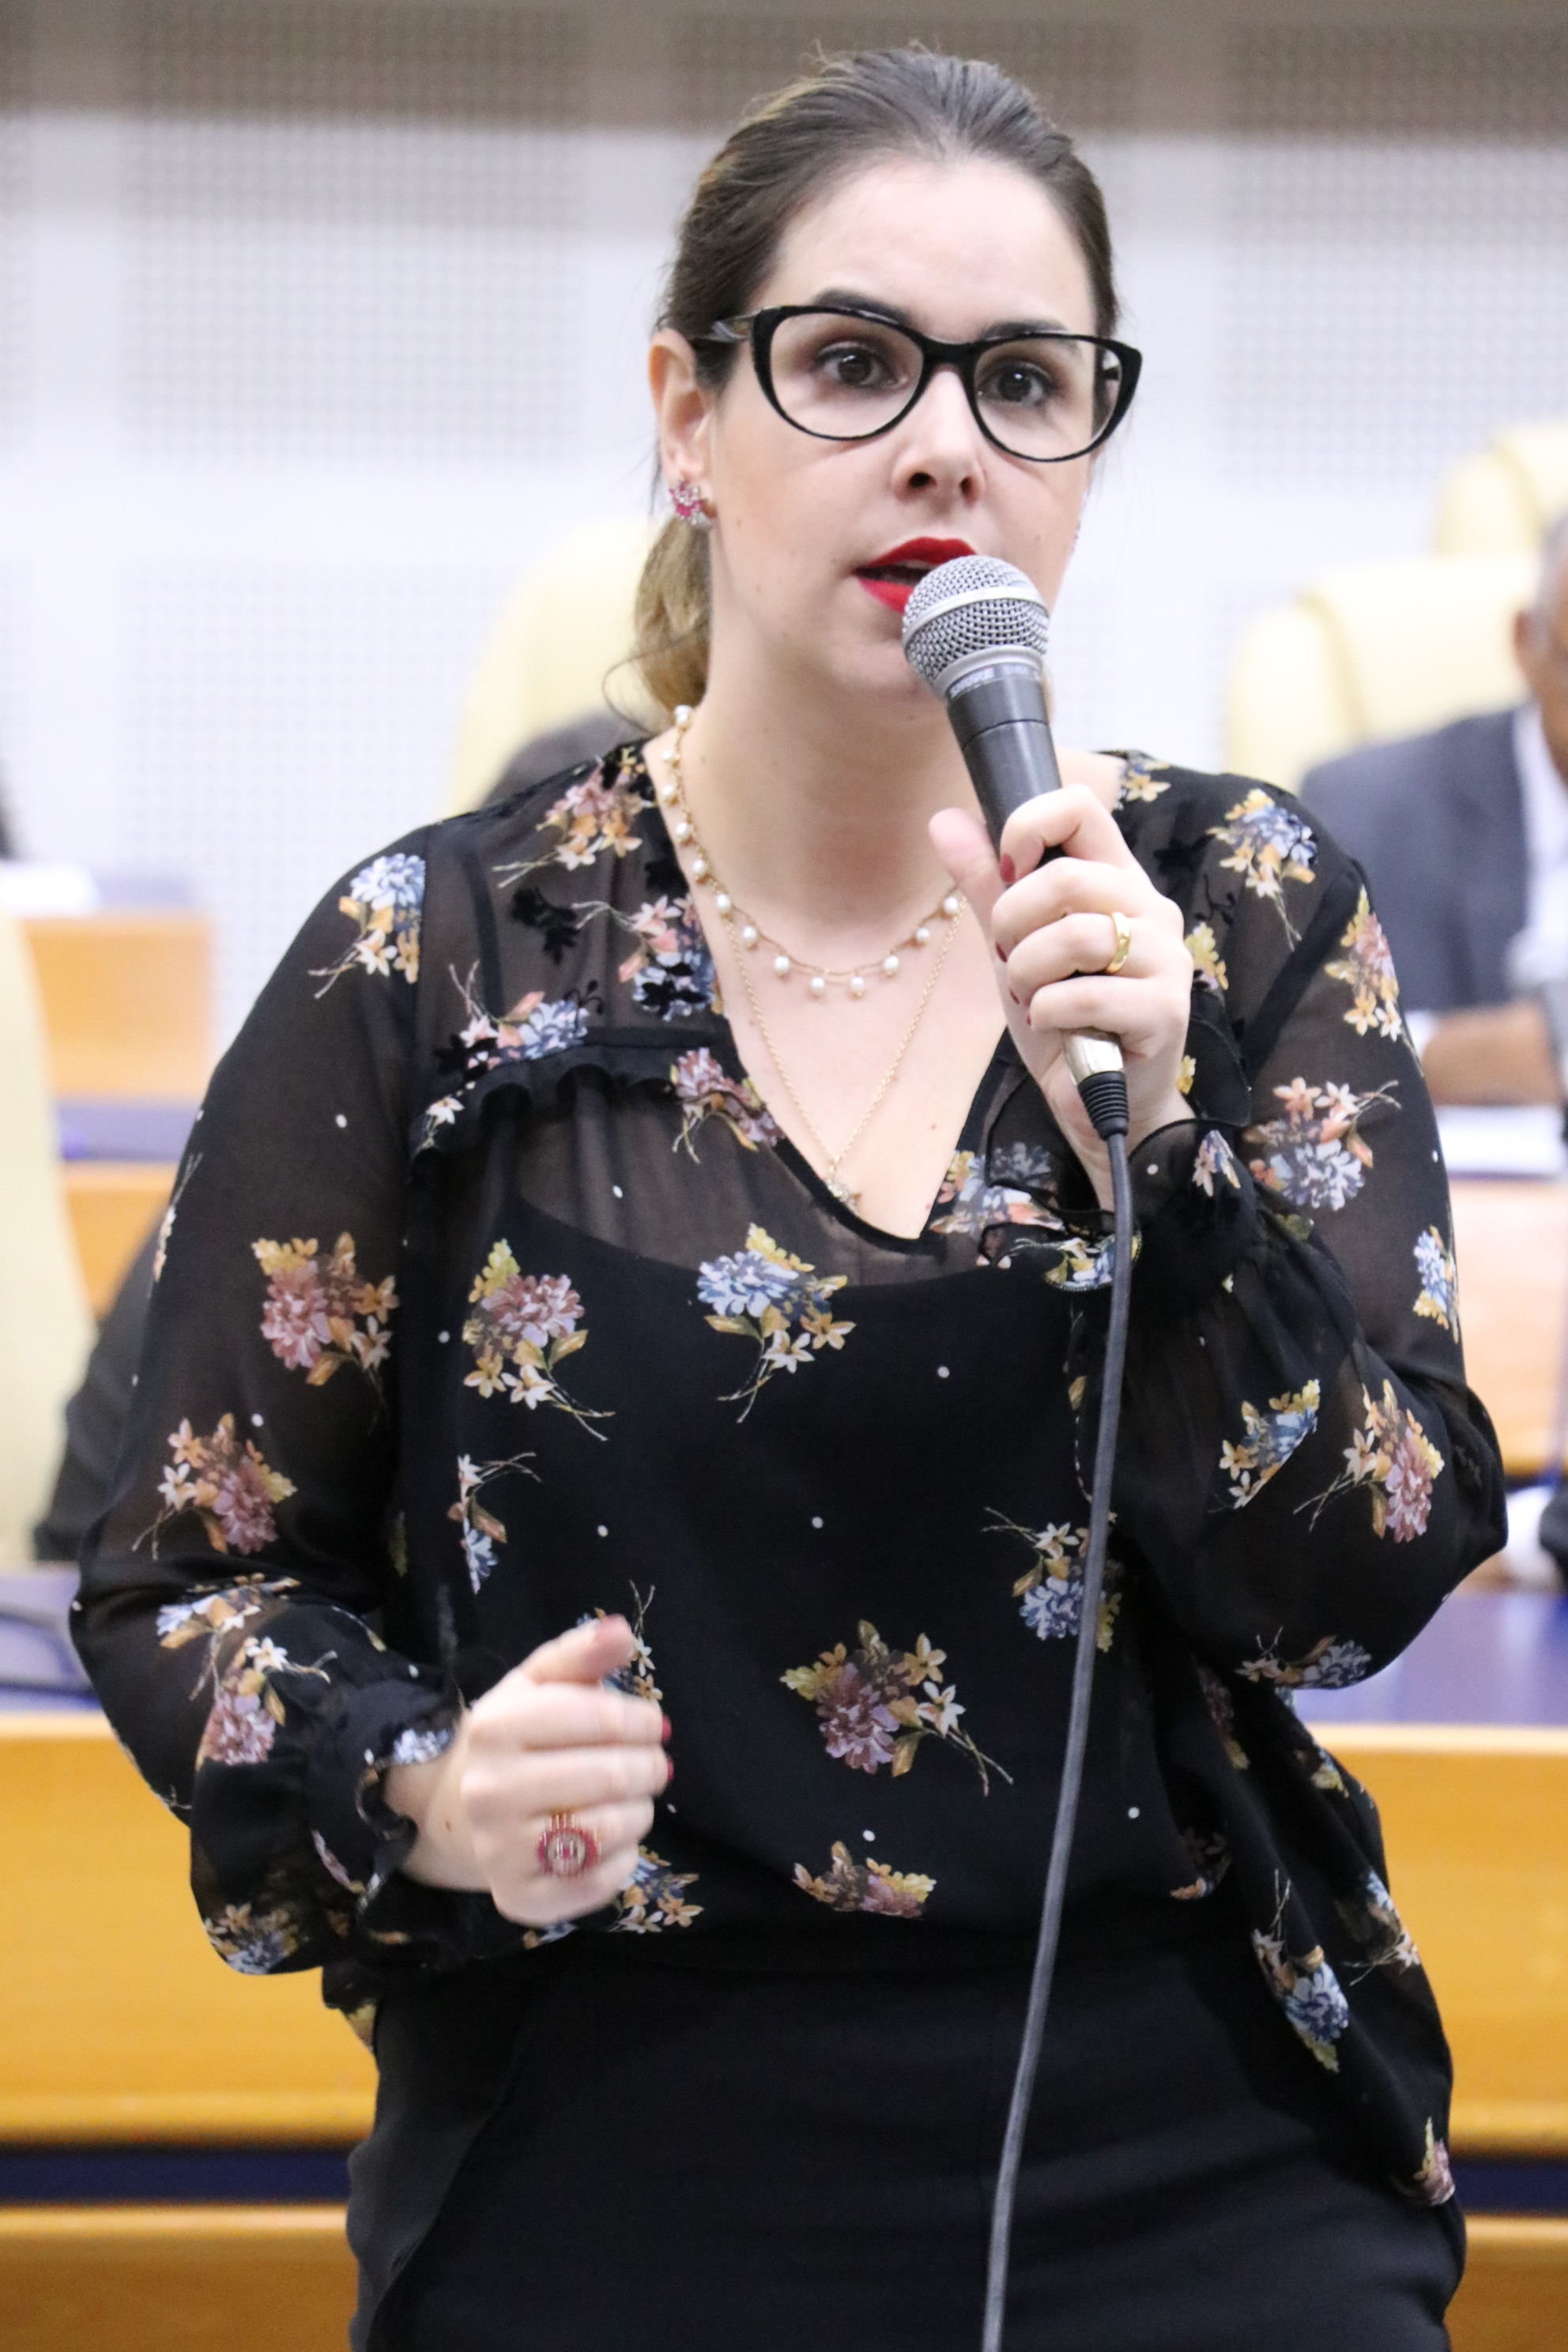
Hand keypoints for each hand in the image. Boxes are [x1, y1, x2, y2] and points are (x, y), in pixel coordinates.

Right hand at [386, 1616, 670, 1925]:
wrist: (458, 1809)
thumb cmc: (516, 1739)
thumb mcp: (538, 1684)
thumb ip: (581, 1653)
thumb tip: (622, 1632)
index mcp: (495, 1727)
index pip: (600, 1718)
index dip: (643, 1720)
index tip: (654, 1724)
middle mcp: (490, 1791)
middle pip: (611, 1776)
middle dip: (650, 1767)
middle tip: (655, 1764)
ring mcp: (501, 1851)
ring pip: (610, 1830)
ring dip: (639, 1811)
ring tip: (633, 1798)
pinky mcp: (520, 1898)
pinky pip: (601, 1881)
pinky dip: (623, 1858)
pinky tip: (611, 1838)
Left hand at [931, 785, 1193, 1198]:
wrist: (1099, 1101)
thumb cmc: (1062, 1017)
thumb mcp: (1013, 945)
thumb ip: (987, 884)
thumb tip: (944, 818)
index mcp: (1115, 880)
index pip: (1080, 809)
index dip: (1028, 827)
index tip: (1005, 874)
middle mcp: (1149, 909)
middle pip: (1069, 877)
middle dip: (1013, 923)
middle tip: (1009, 958)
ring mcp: (1165, 959)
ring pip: (1076, 936)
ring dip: (1028, 973)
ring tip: (1031, 997)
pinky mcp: (1165, 1010)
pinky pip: (1087, 994)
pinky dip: (1049, 1012)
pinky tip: (1052, 1025)